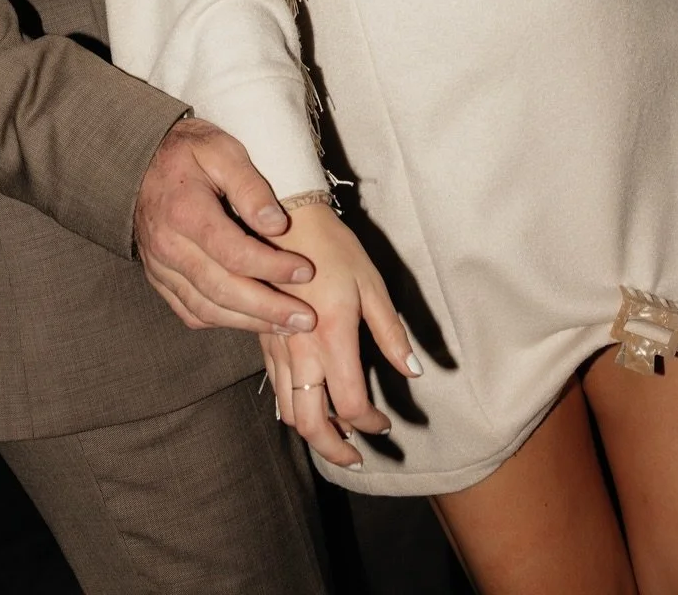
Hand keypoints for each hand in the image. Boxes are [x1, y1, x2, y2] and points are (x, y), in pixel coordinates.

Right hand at [135, 118, 318, 335]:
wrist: (139, 160)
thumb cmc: (188, 151)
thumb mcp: (223, 150)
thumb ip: (249, 186)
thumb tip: (276, 225)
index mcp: (185, 212)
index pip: (233, 253)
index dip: (272, 267)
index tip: (306, 272)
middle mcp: (168, 247)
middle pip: (221, 290)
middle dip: (267, 309)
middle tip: (306, 318)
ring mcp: (160, 267)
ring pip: (206, 309)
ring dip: (250, 322)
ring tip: (288, 325)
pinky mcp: (159, 278)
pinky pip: (190, 311)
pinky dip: (222, 321)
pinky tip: (252, 320)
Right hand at [260, 205, 420, 469]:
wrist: (282, 219)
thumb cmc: (333, 247)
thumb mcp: (371, 284)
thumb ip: (391, 332)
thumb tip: (413, 371)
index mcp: (332, 337)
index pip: (350, 404)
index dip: (370, 424)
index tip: (385, 424)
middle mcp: (300, 350)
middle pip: (310, 423)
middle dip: (334, 450)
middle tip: (355, 458)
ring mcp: (277, 347)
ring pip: (288, 411)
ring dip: (312, 433)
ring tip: (335, 439)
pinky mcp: (263, 340)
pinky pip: (275, 389)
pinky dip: (292, 409)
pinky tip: (309, 406)